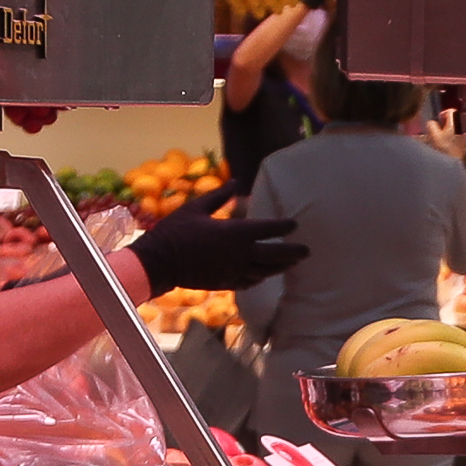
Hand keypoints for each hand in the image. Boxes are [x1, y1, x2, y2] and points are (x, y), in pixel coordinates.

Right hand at [128, 204, 305, 292]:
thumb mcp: (196, 208)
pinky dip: (260, 278)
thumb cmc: (175, 231)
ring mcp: (234, 271)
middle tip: (307, 251)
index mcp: (234, 232)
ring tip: (292, 264)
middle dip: (293, 252)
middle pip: (275, 254)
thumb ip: (218, 196)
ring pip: (266, 271)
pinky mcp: (226, 283)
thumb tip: (235, 182)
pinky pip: (249, 282)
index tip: (294, 224)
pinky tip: (264, 275)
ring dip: (281, 267)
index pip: (268, 229)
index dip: (284, 227)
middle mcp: (239, 254)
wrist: (159, 262)